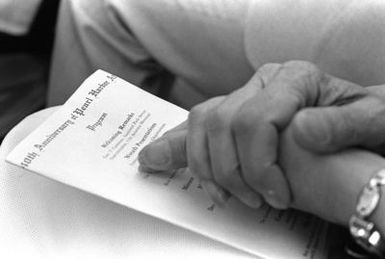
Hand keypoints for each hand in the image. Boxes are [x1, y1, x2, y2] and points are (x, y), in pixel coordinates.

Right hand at [138, 61, 371, 208]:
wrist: (359, 123)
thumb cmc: (366, 121)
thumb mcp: (372, 120)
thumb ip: (343, 124)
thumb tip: (302, 130)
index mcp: (295, 78)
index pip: (254, 120)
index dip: (257, 165)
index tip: (276, 197)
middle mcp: (265, 81)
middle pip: (222, 122)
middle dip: (231, 171)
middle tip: (253, 202)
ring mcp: (247, 94)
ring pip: (202, 122)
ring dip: (203, 164)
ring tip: (222, 195)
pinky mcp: (237, 110)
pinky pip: (199, 124)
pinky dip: (182, 147)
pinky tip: (161, 157)